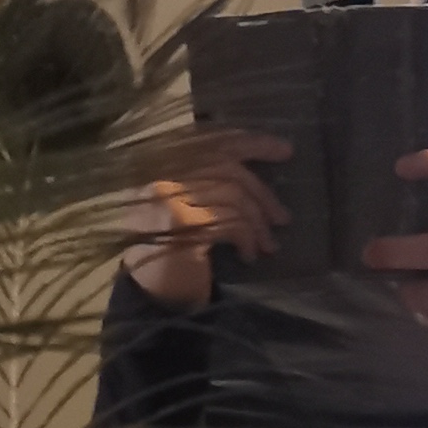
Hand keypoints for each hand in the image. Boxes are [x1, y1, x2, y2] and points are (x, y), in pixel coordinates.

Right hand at [121, 131, 290, 309]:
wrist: (141, 288)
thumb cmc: (165, 247)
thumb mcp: (187, 205)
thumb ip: (211, 182)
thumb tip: (259, 173)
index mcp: (163, 160)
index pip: (214, 139)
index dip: (253, 142)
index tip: (286, 150)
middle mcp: (162, 170)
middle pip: (228, 168)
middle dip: (262, 193)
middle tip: (282, 217)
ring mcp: (167, 194)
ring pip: (233, 195)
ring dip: (258, 222)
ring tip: (268, 244)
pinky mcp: (179, 222)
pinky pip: (229, 221)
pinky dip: (246, 238)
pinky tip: (248, 254)